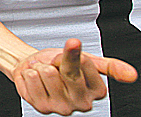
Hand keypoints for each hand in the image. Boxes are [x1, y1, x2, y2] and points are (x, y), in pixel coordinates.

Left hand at [13, 39, 136, 114]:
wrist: (32, 66)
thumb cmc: (58, 63)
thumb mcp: (87, 59)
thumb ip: (109, 66)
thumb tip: (131, 75)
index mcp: (98, 91)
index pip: (84, 61)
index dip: (71, 52)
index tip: (70, 55)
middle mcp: (82, 103)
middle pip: (68, 71)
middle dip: (57, 61)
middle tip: (56, 65)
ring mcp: (62, 108)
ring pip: (47, 73)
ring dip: (41, 68)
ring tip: (45, 73)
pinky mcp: (42, 108)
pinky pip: (31, 78)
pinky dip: (30, 74)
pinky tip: (36, 80)